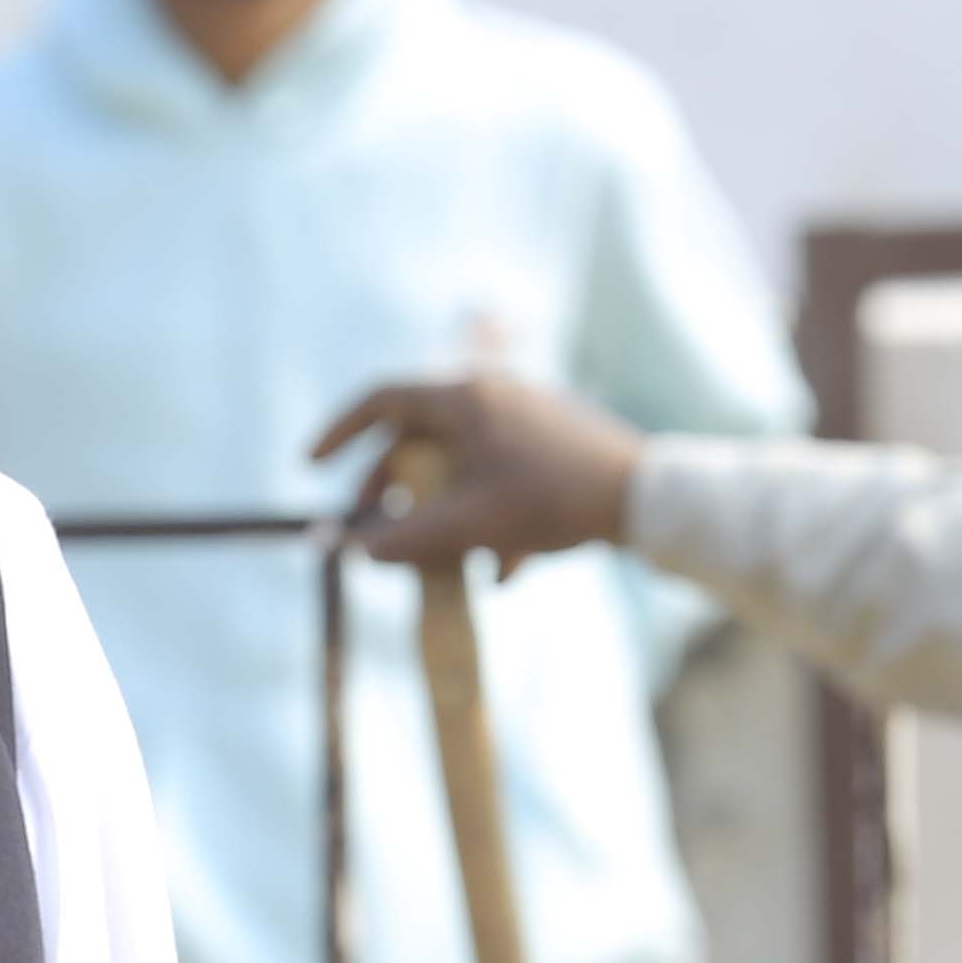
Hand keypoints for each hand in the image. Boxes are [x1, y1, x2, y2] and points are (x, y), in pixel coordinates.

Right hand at [317, 370, 651, 574]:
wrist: (649, 498)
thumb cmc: (553, 501)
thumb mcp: (469, 525)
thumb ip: (403, 539)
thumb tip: (352, 551)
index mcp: (464, 398)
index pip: (380, 400)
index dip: (339, 434)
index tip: (313, 468)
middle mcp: (492, 394)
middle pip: (419, 439)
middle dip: (396, 494)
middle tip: (379, 532)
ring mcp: (525, 414)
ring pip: (461, 464)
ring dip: (447, 515)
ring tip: (453, 564)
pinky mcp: (553, 440)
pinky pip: (501, 475)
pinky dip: (490, 516)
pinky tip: (508, 568)